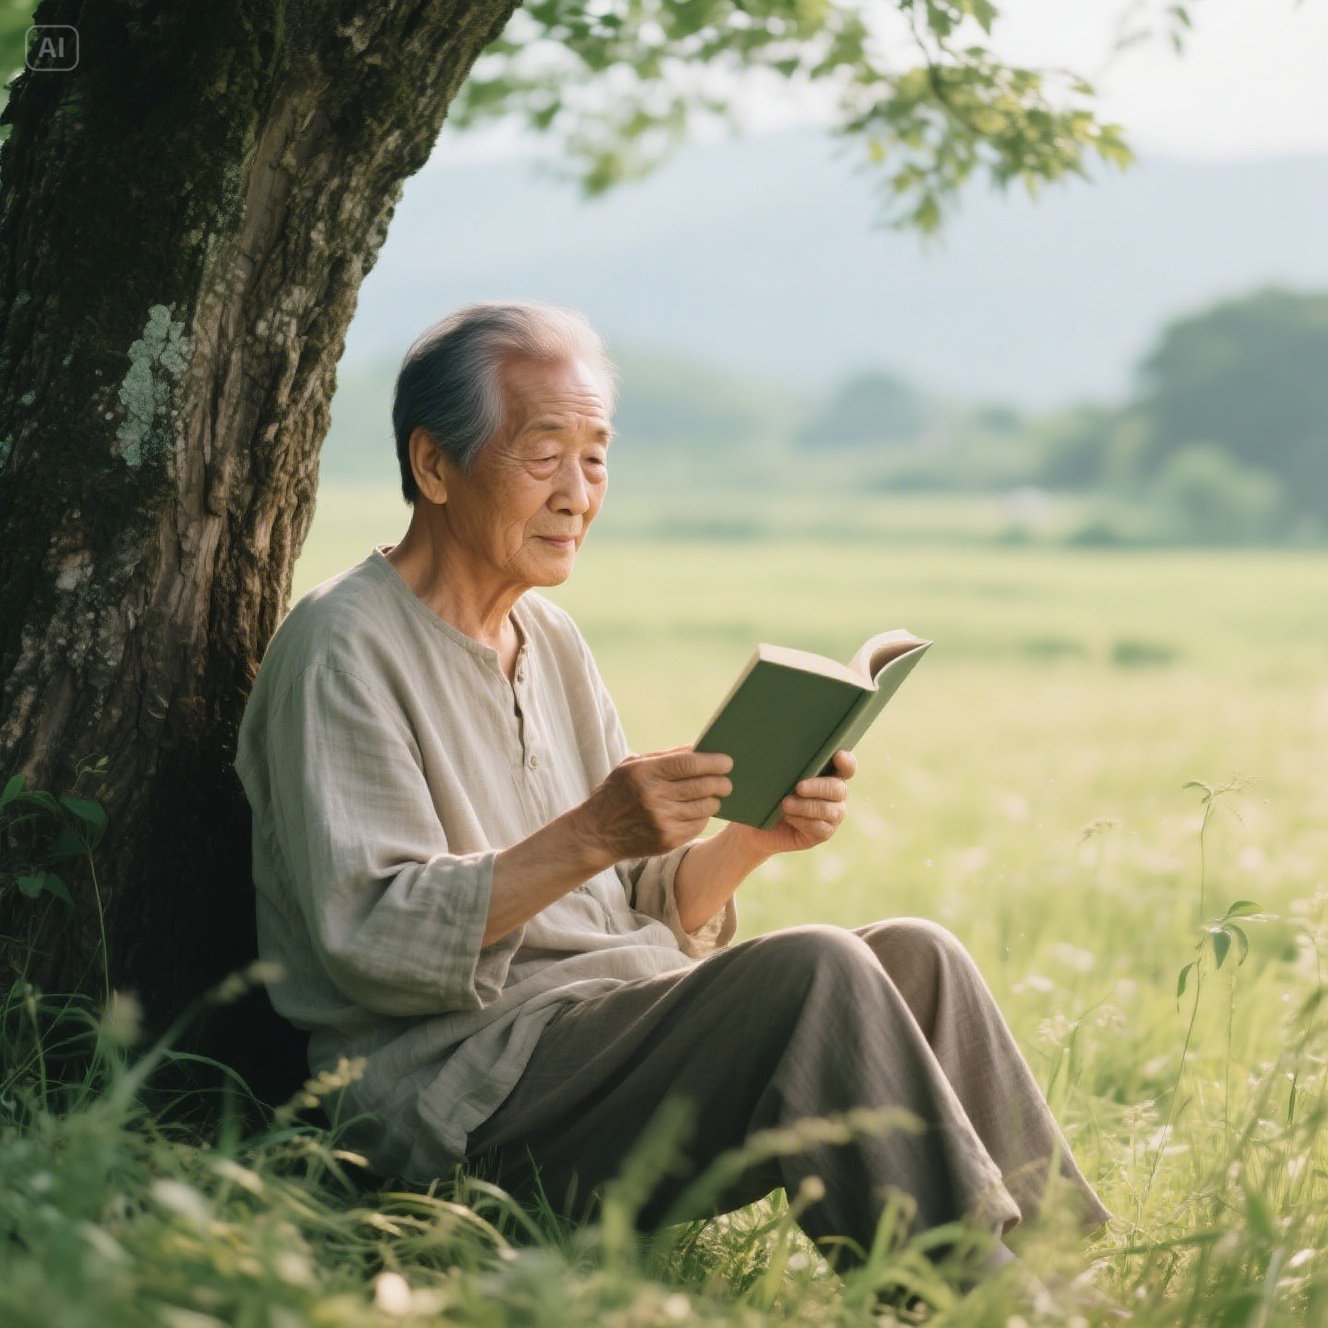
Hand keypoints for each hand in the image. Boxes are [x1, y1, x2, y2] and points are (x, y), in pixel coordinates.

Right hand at [577, 746, 733, 861]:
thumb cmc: (618, 792)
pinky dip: (702, 817)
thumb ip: (665, 756)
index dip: (713, 762)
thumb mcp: (632, 766)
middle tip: (727, 781)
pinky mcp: (667, 840)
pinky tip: (698, 811)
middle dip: (721, 782)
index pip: (689, 764)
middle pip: (701, 786)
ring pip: (704, 807)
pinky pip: (698, 825)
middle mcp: (653, 797)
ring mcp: (661, 821)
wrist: (597, 832)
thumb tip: (700, 748)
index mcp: (644, 773)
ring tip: (714, 795)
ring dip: (714, 800)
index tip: (727, 762)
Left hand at [733, 748, 856, 856]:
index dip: (846, 761)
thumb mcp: (775, 777)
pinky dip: (804, 822)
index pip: (846, 766)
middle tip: (798, 787)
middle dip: (818, 787)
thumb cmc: (767, 793)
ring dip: (807, 807)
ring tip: (785, 804)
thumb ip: (786, 767)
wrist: (759, 825)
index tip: (837, 755)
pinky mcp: (823, 833)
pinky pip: (820, 828)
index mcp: (829, 774)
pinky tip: (789, 818)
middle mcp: (835, 794)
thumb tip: (783, 755)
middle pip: (838, 789)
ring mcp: (832, 815)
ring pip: (830, 810)